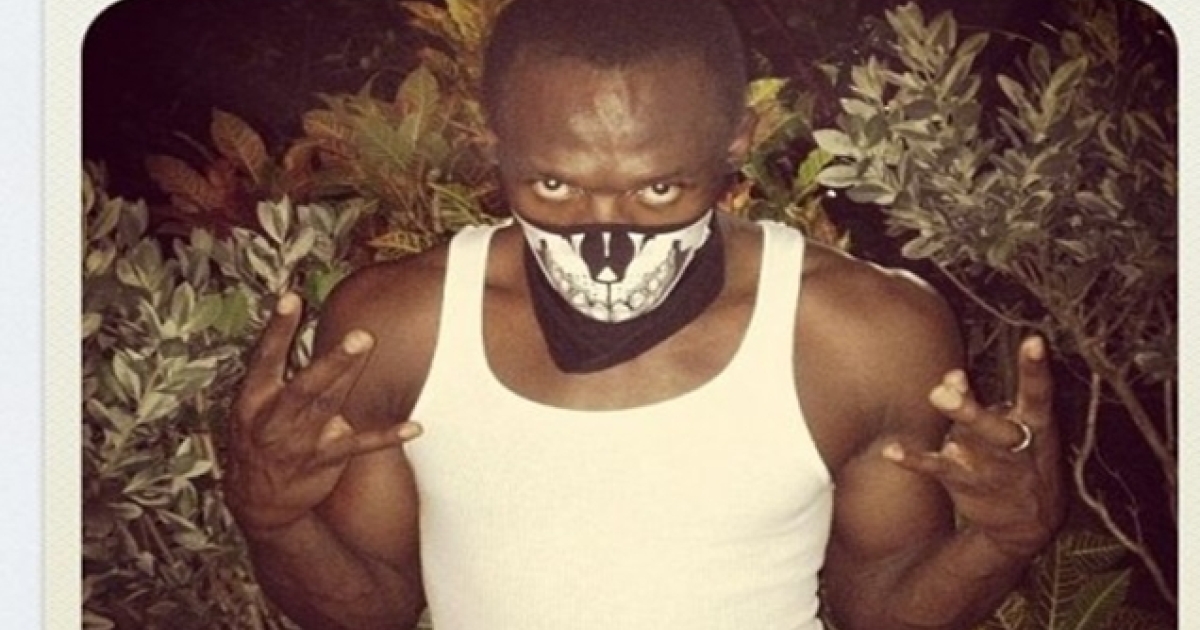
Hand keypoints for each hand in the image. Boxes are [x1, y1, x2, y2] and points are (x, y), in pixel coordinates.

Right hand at [224, 293, 421, 534]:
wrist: (256, 500)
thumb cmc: (263, 438)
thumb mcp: (256, 406)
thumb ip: (284, 374)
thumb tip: (321, 334)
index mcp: (254, 398)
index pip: (264, 357)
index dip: (277, 328)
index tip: (291, 297)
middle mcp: (274, 418)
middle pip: (306, 384)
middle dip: (332, 360)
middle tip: (359, 335)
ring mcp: (299, 441)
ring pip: (330, 405)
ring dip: (352, 377)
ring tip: (371, 346)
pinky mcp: (323, 461)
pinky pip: (359, 446)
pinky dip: (386, 436)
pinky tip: (414, 426)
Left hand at [884, 336, 1064, 557]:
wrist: (1028, 522)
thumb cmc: (1017, 455)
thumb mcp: (1013, 426)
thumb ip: (977, 399)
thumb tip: (950, 376)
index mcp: (1036, 425)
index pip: (1039, 394)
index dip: (1036, 369)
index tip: (1034, 342)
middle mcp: (1016, 447)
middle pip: (995, 428)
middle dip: (971, 410)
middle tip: (946, 389)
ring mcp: (991, 469)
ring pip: (968, 447)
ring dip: (950, 427)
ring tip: (935, 398)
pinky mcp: (966, 483)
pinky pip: (937, 469)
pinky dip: (914, 459)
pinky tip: (891, 450)